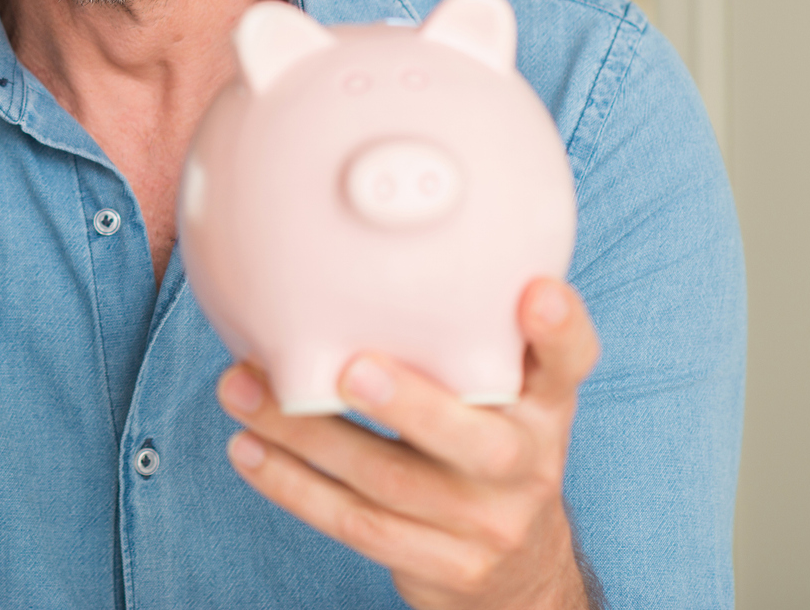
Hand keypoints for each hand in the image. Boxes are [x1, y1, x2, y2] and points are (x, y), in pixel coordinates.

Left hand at [217, 280, 602, 608]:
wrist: (517, 574)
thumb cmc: (485, 448)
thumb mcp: (502, 393)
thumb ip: (464, 331)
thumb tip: (354, 235)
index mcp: (545, 407)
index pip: (569, 363)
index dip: (560, 331)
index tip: (535, 293)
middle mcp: (528, 464)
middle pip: (477, 440)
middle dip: (411, 403)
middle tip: (347, 367)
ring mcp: (488, 523)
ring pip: (390, 481)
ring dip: (304, 434)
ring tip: (240, 389)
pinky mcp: (444, 566)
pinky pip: (357, 525)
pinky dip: (293, 486)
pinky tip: (247, 448)